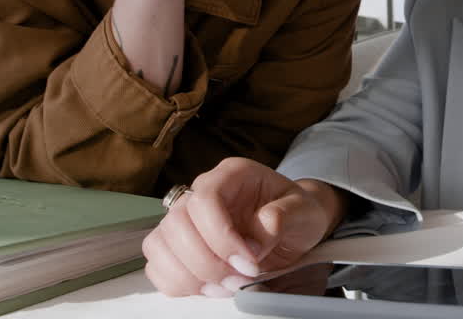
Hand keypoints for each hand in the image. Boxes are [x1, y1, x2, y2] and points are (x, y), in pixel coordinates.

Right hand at [142, 157, 347, 296]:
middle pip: (176, 224)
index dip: (221, 236)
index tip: (249, 261)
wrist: (290, 227)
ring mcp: (185, 218)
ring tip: (227, 286)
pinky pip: (157, 265)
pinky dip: (179, 284)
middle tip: (240, 279)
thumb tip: (257, 236)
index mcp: (231, 175)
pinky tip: (210, 287)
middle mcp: (201, 191)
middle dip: (208, 262)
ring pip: (159, 245)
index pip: (204, 199)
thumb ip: (283, 217)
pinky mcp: (176, 245)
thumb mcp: (304, 211)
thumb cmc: (295, 213)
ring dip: (191, 276)